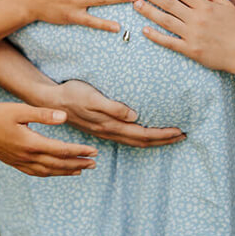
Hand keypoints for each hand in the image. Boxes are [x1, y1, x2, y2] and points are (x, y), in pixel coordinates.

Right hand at [0, 102, 97, 176]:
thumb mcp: (21, 110)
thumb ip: (43, 114)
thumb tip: (65, 117)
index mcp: (31, 143)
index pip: (61, 151)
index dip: (79, 152)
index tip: (93, 151)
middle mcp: (27, 157)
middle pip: (58, 164)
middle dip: (78, 164)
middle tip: (94, 164)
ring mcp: (20, 162)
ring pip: (48, 171)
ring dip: (66, 171)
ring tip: (80, 170)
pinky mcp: (14, 162)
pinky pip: (36, 172)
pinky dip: (50, 173)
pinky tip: (55, 171)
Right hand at [56, 79, 185, 146]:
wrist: (51, 101)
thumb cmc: (72, 94)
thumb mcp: (92, 97)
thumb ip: (113, 107)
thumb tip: (135, 116)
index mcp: (111, 125)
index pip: (143, 134)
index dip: (162, 134)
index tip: (180, 131)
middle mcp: (110, 131)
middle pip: (142, 141)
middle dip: (164, 139)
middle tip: (182, 135)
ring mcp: (105, 131)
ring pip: (135, 141)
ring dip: (154, 139)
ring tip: (169, 136)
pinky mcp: (101, 127)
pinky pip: (126, 137)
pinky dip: (141, 137)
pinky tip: (143, 132)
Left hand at [133, 0, 234, 72]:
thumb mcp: (226, 3)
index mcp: (205, 5)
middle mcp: (196, 18)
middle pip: (168, 3)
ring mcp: (192, 35)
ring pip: (166, 20)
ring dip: (149, 11)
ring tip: (136, 4)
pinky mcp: (190, 50)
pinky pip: (169, 42)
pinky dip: (156, 36)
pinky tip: (145, 30)